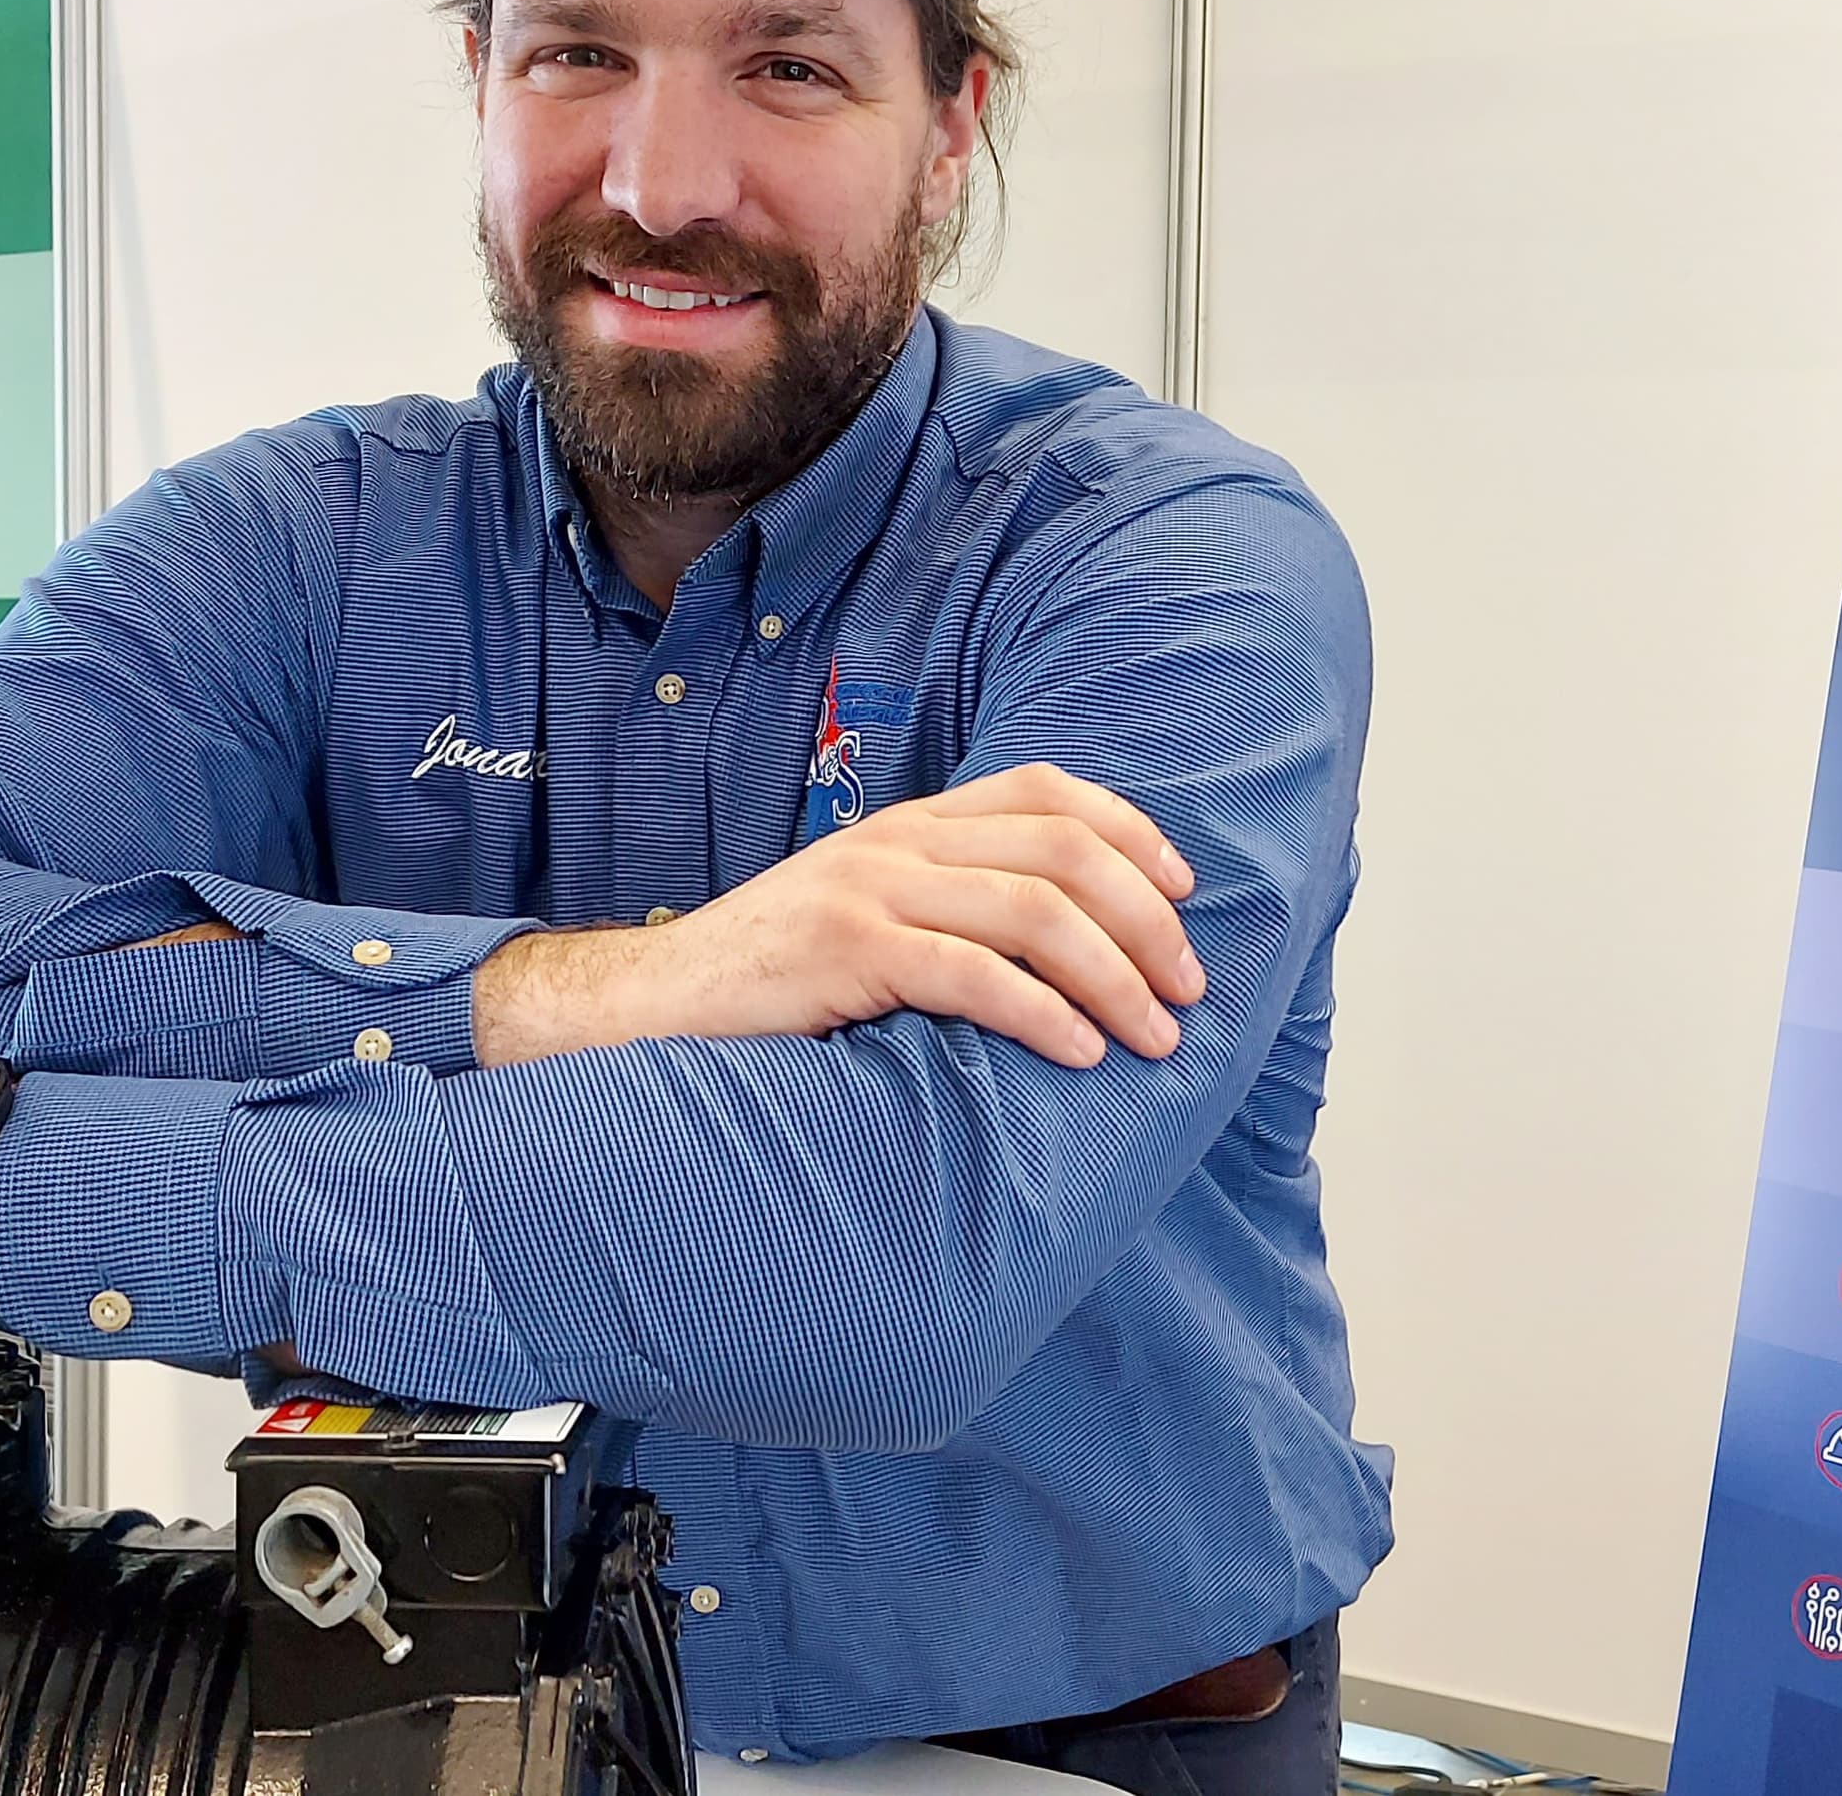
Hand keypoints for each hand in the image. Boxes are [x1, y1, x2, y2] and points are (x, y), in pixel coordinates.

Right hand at [473, 763, 1203, 1070]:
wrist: (653, 1006)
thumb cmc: (772, 982)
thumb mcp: (865, 918)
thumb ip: (945, 907)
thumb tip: (1065, 943)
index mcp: (908, 824)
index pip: (1045, 789)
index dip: (1131, 831)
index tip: (1185, 894)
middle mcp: (896, 840)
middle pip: (1063, 849)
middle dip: (1146, 919)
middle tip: (1189, 988)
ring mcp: (869, 889)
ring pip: (1035, 910)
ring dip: (1116, 976)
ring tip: (1156, 1035)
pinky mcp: (846, 949)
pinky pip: (973, 973)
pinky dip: (1044, 1013)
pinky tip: (1082, 1052)